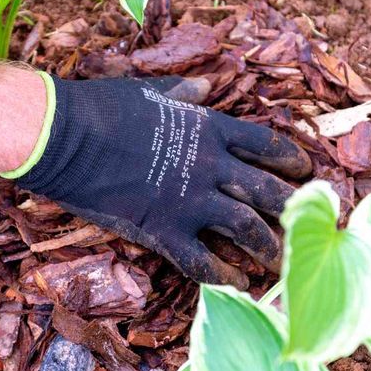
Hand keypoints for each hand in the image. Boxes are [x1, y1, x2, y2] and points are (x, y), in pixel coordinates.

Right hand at [12, 75, 311, 286]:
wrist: (64, 136)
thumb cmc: (103, 106)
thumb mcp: (150, 89)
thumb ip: (183, 91)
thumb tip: (206, 84)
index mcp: (208, 128)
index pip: (264, 144)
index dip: (290, 159)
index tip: (305, 171)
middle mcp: (210, 165)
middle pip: (265, 190)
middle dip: (291, 208)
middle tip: (306, 223)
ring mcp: (190, 200)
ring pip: (245, 229)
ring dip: (268, 247)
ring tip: (281, 264)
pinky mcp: (164, 230)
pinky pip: (202, 261)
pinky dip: (224, 277)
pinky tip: (239, 287)